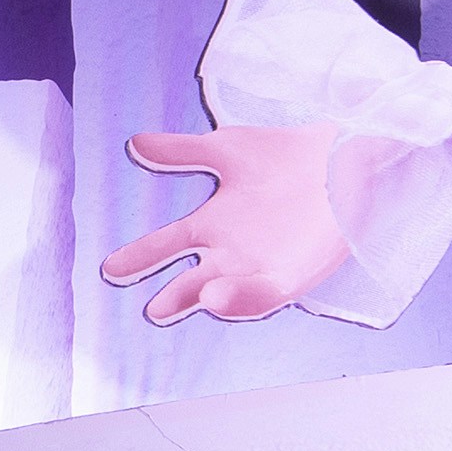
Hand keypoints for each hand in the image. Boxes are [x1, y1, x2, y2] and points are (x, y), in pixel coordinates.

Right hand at [102, 124, 387, 325]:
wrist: (341, 154)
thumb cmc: (285, 154)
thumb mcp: (226, 149)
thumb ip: (182, 151)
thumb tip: (135, 143)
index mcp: (213, 225)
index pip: (168, 245)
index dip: (141, 257)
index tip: (110, 268)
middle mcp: (232, 253)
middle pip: (194, 282)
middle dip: (176, 296)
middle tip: (154, 308)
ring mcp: (263, 266)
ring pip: (230, 292)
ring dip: (214, 297)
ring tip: (201, 297)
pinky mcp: (294, 274)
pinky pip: (266, 293)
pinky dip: (246, 297)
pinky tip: (224, 295)